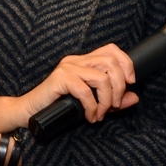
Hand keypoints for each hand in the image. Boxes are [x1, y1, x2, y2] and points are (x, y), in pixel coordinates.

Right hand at [20, 44, 138, 123]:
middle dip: (119, 87)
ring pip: (102, 77)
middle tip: (113, 106)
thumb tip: (134, 97)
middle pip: (111, 62)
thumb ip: (113, 100)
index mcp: (84, 61)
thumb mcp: (93, 104)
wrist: (31, 113)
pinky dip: (92, 107)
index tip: (130, 83)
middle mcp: (76, 60)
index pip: (111, 50)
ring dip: (106, 100)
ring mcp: (68, 68)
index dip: (126, 63)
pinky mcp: (60, 78)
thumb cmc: (59, 107)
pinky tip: (89, 116)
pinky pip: (86, 91)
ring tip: (100, 114)